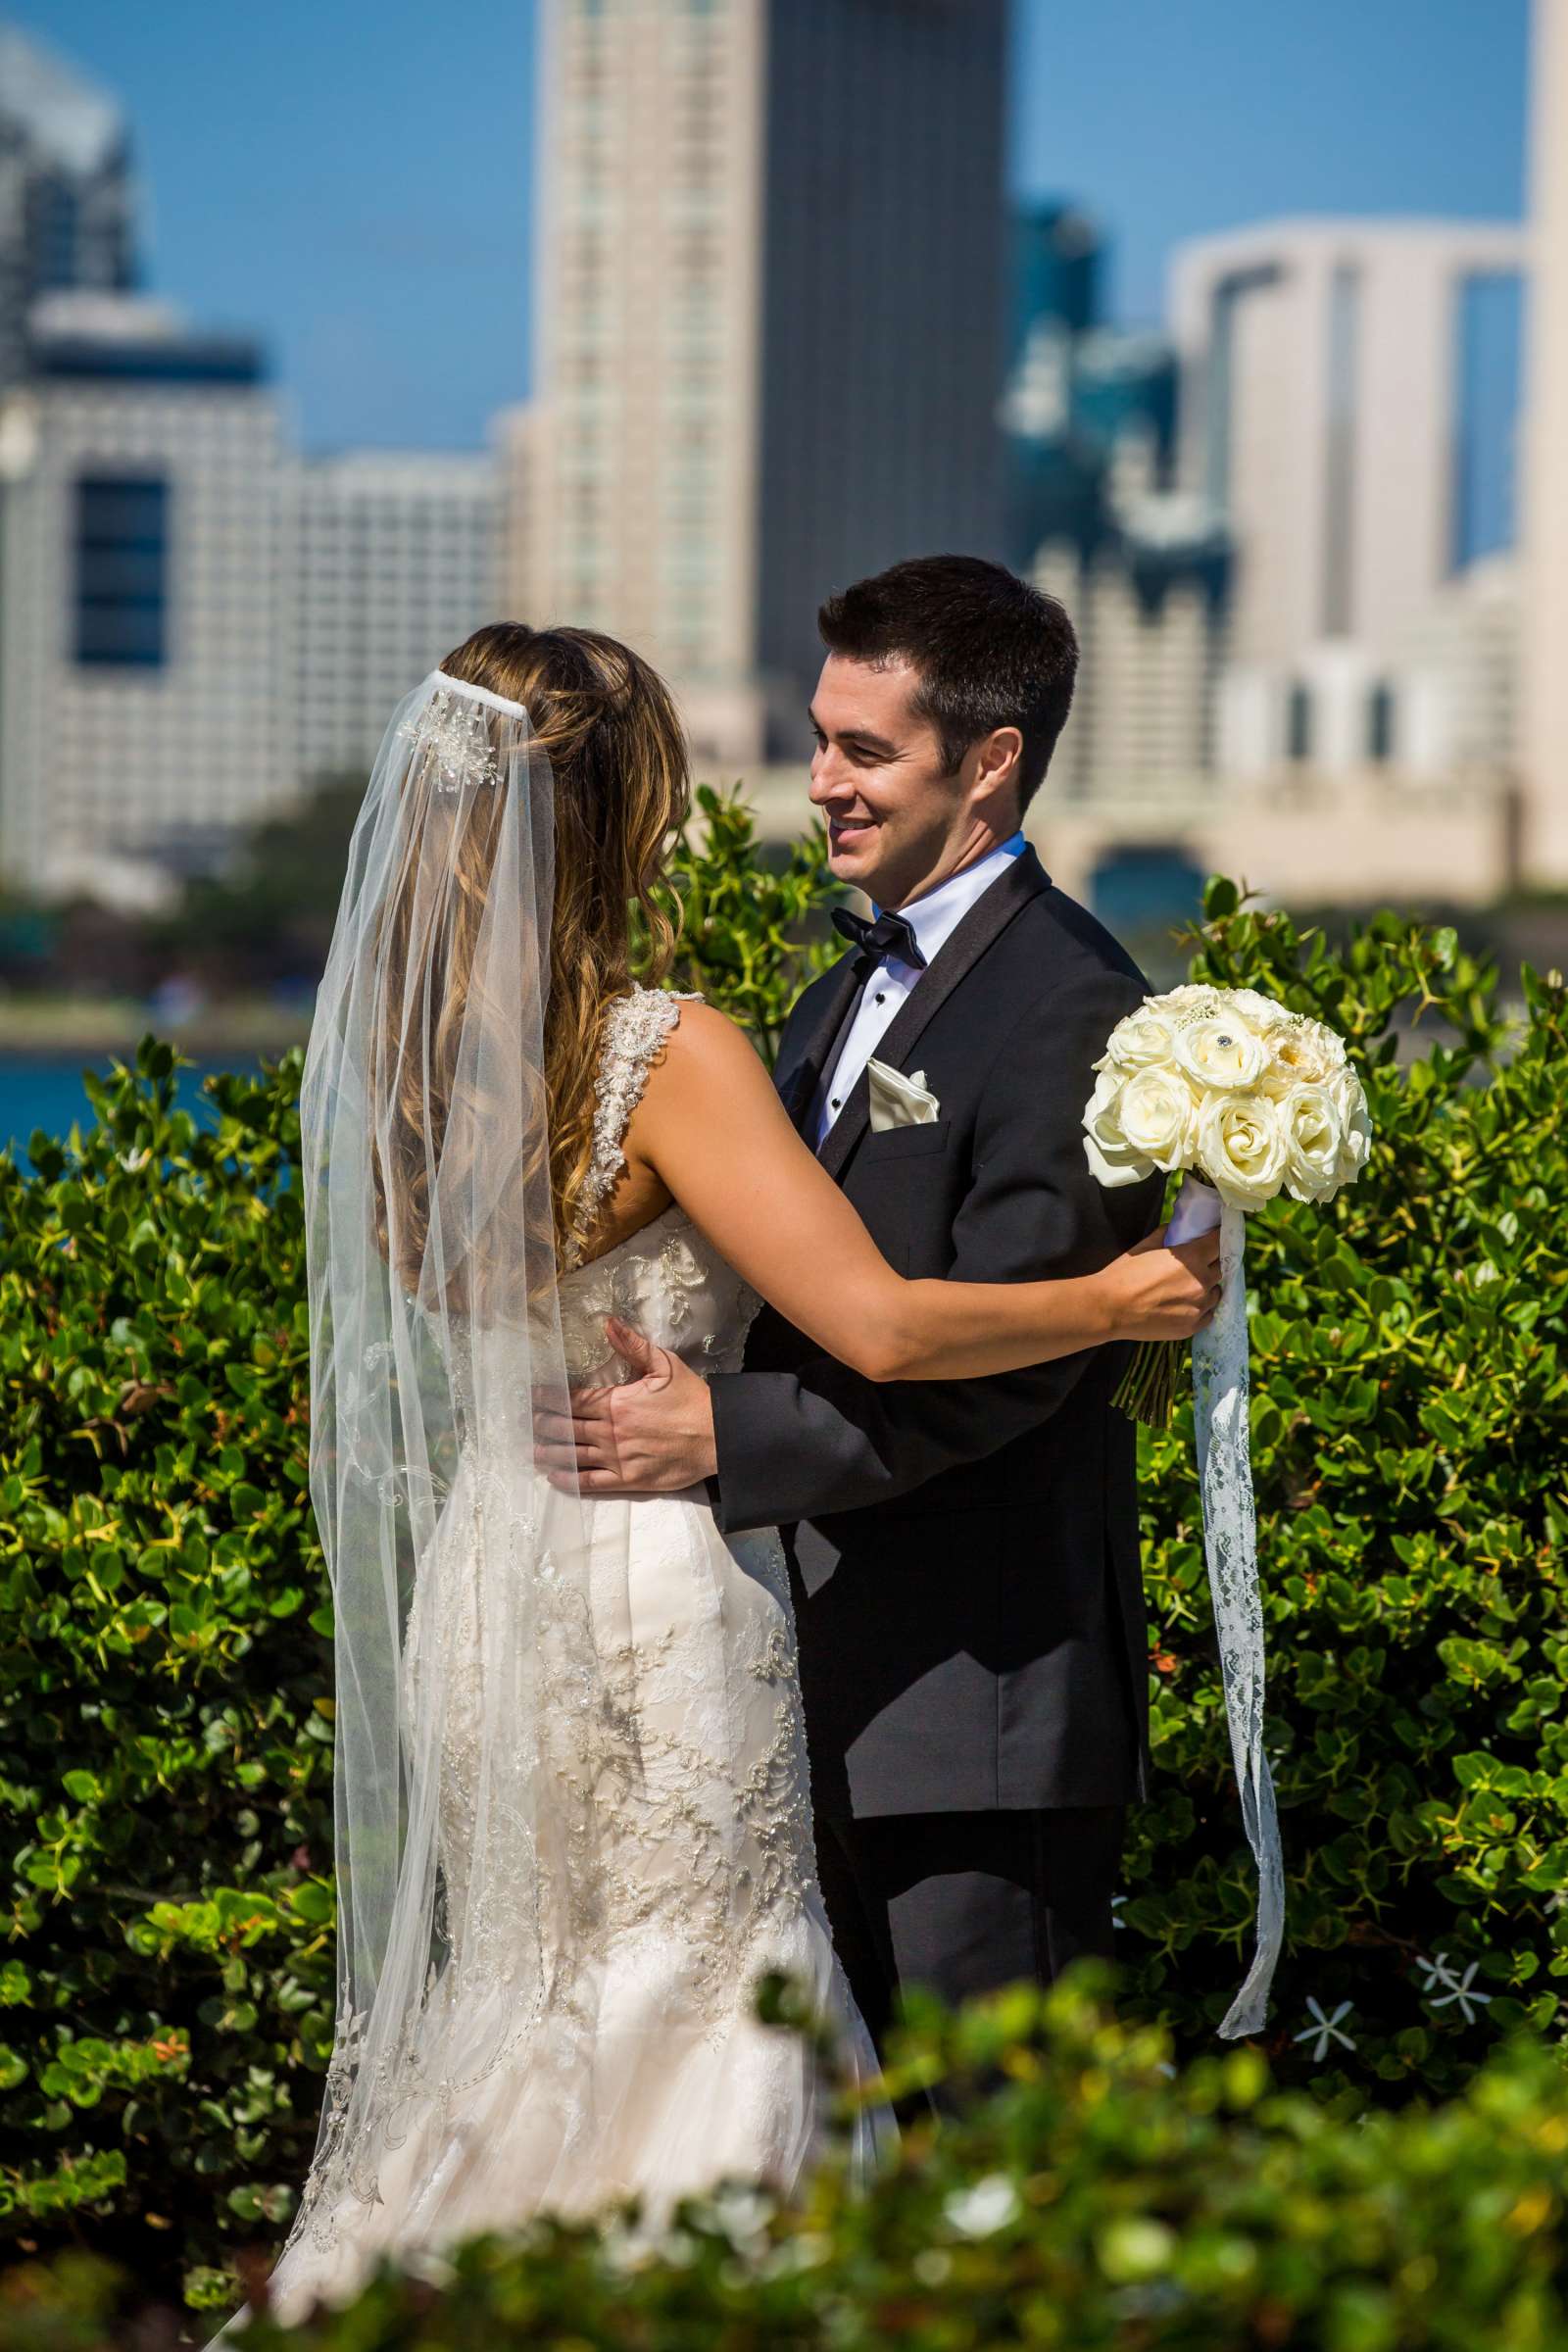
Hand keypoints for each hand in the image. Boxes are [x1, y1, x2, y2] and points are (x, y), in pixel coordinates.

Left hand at [536, 1318, 718, 1495]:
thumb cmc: (690, 1398)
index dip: (550, 1398)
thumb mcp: (663, 1364)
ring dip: (550, 1452)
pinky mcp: (627, 1479)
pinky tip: (556, 1477)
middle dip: (544, 1424)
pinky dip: (571, 1480)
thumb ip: (631, 1345)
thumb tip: (608, 1322)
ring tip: (533, 1451)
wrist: (716, 1435)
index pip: (573, 1399)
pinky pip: (591, 1482)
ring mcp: (617, 1457)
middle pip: (567, 1427)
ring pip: (574, 1455)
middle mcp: (610, 1430)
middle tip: (527, 1424)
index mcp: (616, 1402)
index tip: (533, 1397)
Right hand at [1104, 1223, 1223, 1342]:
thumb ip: (1164, 1236)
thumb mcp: (1143, 1247)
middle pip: (1220, 1268)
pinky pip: (1208, 1314)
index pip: (1218, 1243)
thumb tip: (1174, 1230)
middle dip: (1211, 1263)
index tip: (1213, 1237)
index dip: (1217, 1238)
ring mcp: (1198, 1307)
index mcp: (1191, 1258)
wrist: (1109, 1309)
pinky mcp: (1192, 1327)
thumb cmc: (1123, 1276)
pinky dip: (1202, 1308)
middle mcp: (1201, 1282)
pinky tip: (1188, 1304)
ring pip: (1216, 1292)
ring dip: (1208, 1287)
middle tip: (1199, 1263)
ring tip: (1190, 1287)